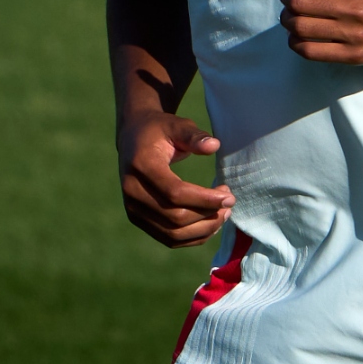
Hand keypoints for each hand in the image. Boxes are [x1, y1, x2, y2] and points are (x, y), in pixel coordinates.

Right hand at [117, 109, 234, 247]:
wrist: (133, 139)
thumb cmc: (159, 130)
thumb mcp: (176, 125)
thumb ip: (194, 136)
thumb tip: (214, 146)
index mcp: (141, 166)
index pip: (174, 192)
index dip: (204, 199)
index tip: (229, 196)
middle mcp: (132, 191)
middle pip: (174, 217)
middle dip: (207, 214)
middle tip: (230, 202)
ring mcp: (133, 209)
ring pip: (172, 233)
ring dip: (203, 229)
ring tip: (224, 214)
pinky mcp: (138, 219)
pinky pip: (168, 238)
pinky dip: (193, 237)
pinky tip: (211, 224)